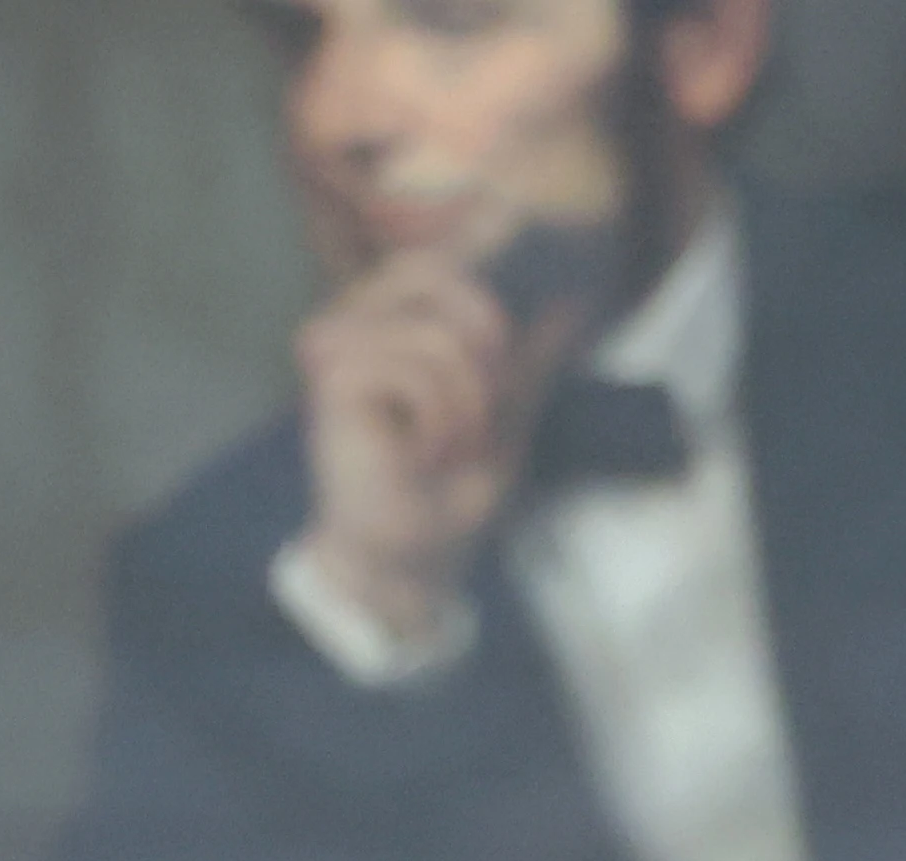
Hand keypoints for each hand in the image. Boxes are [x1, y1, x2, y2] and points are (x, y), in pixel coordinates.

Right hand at [286, 242, 538, 659]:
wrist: (411, 559)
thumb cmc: (447, 491)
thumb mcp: (508, 410)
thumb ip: (529, 352)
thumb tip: (573, 294)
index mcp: (390, 318)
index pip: (442, 256)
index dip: (484, 264)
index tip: (508, 298)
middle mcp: (355, 319)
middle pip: (440, 273)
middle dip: (486, 350)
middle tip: (482, 412)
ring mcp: (337, 342)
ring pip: (438, 337)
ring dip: (467, 406)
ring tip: (448, 448)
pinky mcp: (332, 376)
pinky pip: (416, 370)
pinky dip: (440, 422)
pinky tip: (420, 456)